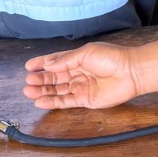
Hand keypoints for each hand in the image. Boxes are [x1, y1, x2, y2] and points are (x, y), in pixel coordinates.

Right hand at [23, 43, 140, 109]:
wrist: (130, 72)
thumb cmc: (111, 58)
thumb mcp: (85, 53)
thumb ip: (65, 61)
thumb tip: (47, 64)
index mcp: (77, 59)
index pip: (55, 62)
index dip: (41, 64)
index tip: (28, 67)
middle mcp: (77, 73)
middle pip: (54, 78)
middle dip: (40, 80)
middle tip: (27, 82)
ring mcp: (80, 87)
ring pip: (57, 91)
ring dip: (43, 91)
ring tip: (29, 92)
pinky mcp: (85, 100)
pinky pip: (65, 102)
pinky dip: (52, 102)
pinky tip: (40, 102)